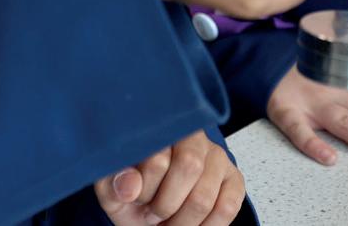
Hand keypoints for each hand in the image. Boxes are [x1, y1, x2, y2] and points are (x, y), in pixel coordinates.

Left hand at [93, 130, 245, 225]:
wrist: (151, 214)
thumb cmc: (134, 198)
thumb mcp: (113, 192)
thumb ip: (115, 185)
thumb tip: (129, 185)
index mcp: (159, 130)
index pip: (158, 157)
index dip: (145, 189)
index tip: (137, 200)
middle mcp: (192, 137)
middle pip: (189, 167)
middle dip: (166, 205)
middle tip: (154, 215)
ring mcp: (216, 157)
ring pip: (205, 195)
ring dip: (183, 223)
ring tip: (170, 223)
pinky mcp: (233, 179)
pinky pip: (228, 207)